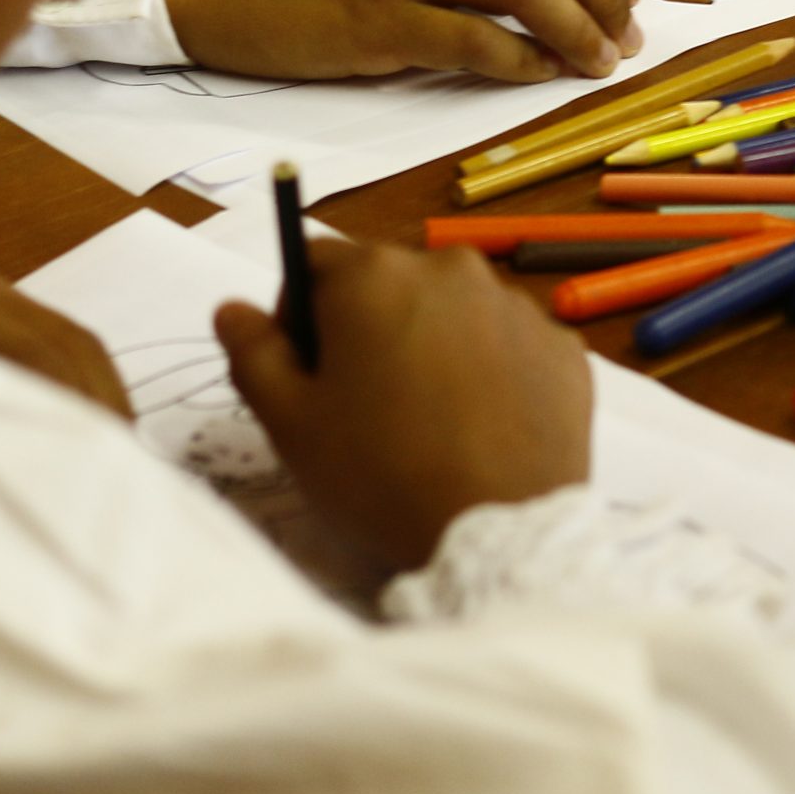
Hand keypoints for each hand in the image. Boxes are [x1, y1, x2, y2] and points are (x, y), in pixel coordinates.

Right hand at [216, 240, 593, 576]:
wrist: (498, 530)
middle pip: (389, 283)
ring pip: (453, 312)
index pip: (314, 263)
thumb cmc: (378, 474)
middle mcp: (452, 269)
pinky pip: (509, 346)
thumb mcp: (290, 422)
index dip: (295, 314)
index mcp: (375, 274)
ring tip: (425, 424)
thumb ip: (253, 353)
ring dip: (431, 347)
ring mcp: (517, 306)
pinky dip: (489, 372)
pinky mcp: (563, 348)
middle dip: (366, 329)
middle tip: (362, 407)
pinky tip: (479, 429)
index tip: (303, 370)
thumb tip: (231, 308)